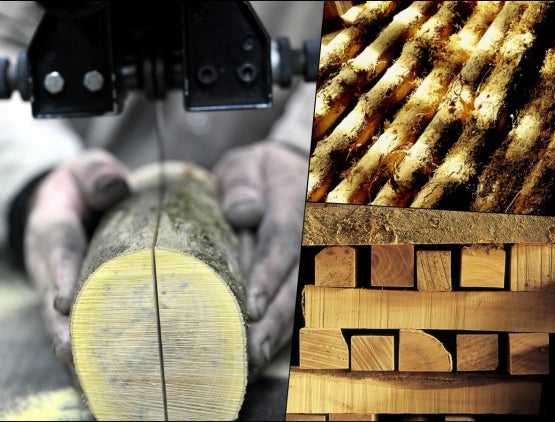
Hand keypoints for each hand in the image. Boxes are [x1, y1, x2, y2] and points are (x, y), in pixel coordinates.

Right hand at [23, 149, 129, 382]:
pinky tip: (112, 387)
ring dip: (80, 360)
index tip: (65, 304)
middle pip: (55, 307)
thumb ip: (95, 174)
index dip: (61, 278)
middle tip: (83, 365)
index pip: (58, 256)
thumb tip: (114, 187)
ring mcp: (61, 292)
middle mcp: (51, 270)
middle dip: (67, 338)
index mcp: (53, 234)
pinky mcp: (76, 307)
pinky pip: (80, 335)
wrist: (64, 205)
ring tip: (102, 391)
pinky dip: (91, 361)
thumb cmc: (81, 188)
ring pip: (64, 331)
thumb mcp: (85, 170)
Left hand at [214, 141, 307, 380]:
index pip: (282, 240)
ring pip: (301, 301)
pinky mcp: (307, 275)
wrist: (289, 174)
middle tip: (248, 353)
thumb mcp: (246, 164)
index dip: (267, 275)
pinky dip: (280, 334)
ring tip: (251, 364)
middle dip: (271, 321)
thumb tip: (242, 213)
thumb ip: (241, 184)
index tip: (249, 307)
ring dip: (276, 335)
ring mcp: (313, 258)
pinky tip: (260, 356)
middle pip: (295, 282)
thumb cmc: (258, 173)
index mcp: (293, 202)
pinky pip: (300, 307)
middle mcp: (310, 235)